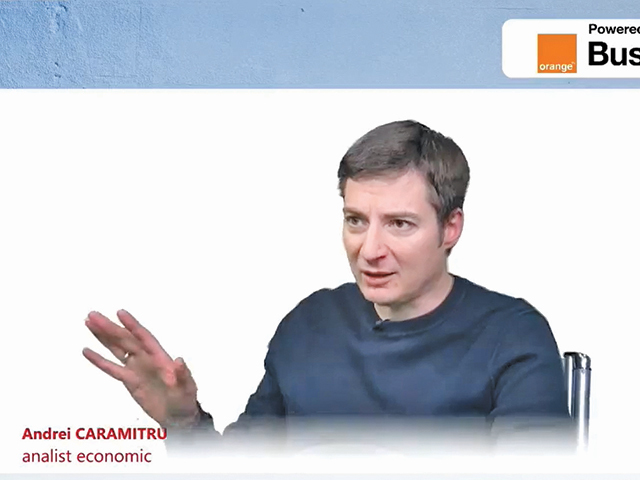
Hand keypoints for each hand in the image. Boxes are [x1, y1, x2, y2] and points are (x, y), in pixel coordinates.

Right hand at [83, 309, 199, 427]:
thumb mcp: (187, 387)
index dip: (132, 325)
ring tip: (89, 323)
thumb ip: (183, 374)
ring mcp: (136, 367)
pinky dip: (99, 360)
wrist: (177, 416)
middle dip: (110, 327)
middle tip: (93, 315)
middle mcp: (146, 358)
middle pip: (125, 339)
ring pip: (117, 348)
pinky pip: (112, 368)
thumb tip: (179, 360)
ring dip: (103, 337)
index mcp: (160, 356)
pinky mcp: (129, 380)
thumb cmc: (185, 399)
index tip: (120, 312)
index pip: (144, 337)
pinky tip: (87, 351)